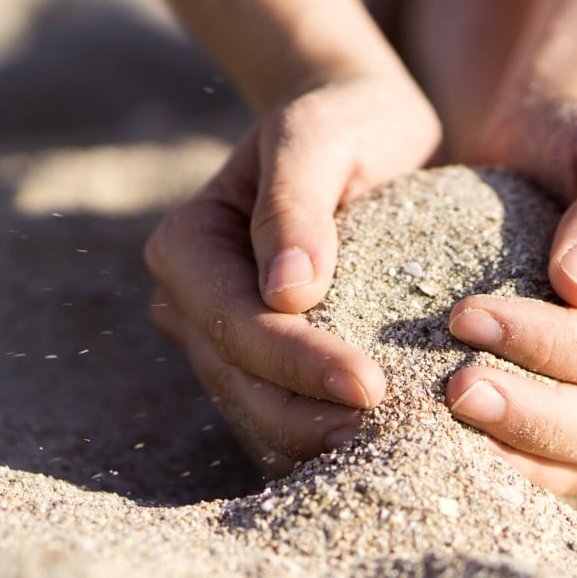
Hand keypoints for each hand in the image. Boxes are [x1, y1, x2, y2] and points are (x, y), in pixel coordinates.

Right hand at [144, 76, 439, 474]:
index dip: (299, 363)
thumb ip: (294, 203)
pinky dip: (318, 436)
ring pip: (255, 411)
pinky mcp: (258, 362)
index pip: (238, 323)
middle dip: (309, 418)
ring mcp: (219, 338)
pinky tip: (376, 450)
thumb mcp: (318, 136)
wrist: (358, 135)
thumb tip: (287, 291)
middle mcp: (188, 302)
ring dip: (314, 441)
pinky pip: (279, 414)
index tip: (372, 386)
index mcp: (187, 247)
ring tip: (388, 454)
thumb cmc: (343, 124)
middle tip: (389, 438)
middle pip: (240, 382)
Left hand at [445, 98, 576, 493]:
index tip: (466, 314)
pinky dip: (498, 465)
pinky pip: (546, 469)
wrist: (532, 161)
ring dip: (511, 451)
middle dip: (531, 413)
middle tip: (451, 389)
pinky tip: (437, 444)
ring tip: (438, 423)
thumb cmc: (574, 142)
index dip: (555, 345)